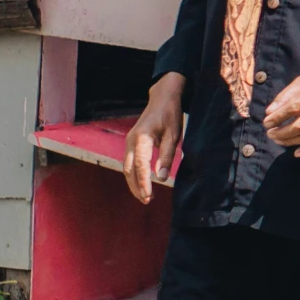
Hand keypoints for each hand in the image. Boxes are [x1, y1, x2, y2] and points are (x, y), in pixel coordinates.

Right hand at [125, 74, 185, 203]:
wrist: (162, 98)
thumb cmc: (170, 115)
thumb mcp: (174, 134)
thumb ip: (167, 155)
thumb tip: (162, 178)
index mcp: (141, 137)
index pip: (140, 164)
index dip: (143, 182)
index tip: (148, 195)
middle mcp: (131, 140)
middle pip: (128, 169)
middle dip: (136, 186)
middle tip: (147, 200)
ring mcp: (129, 141)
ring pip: (126, 167)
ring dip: (134, 182)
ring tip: (145, 196)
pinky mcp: (131, 143)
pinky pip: (129, 162)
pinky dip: (134, 174)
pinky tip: (142, 183)